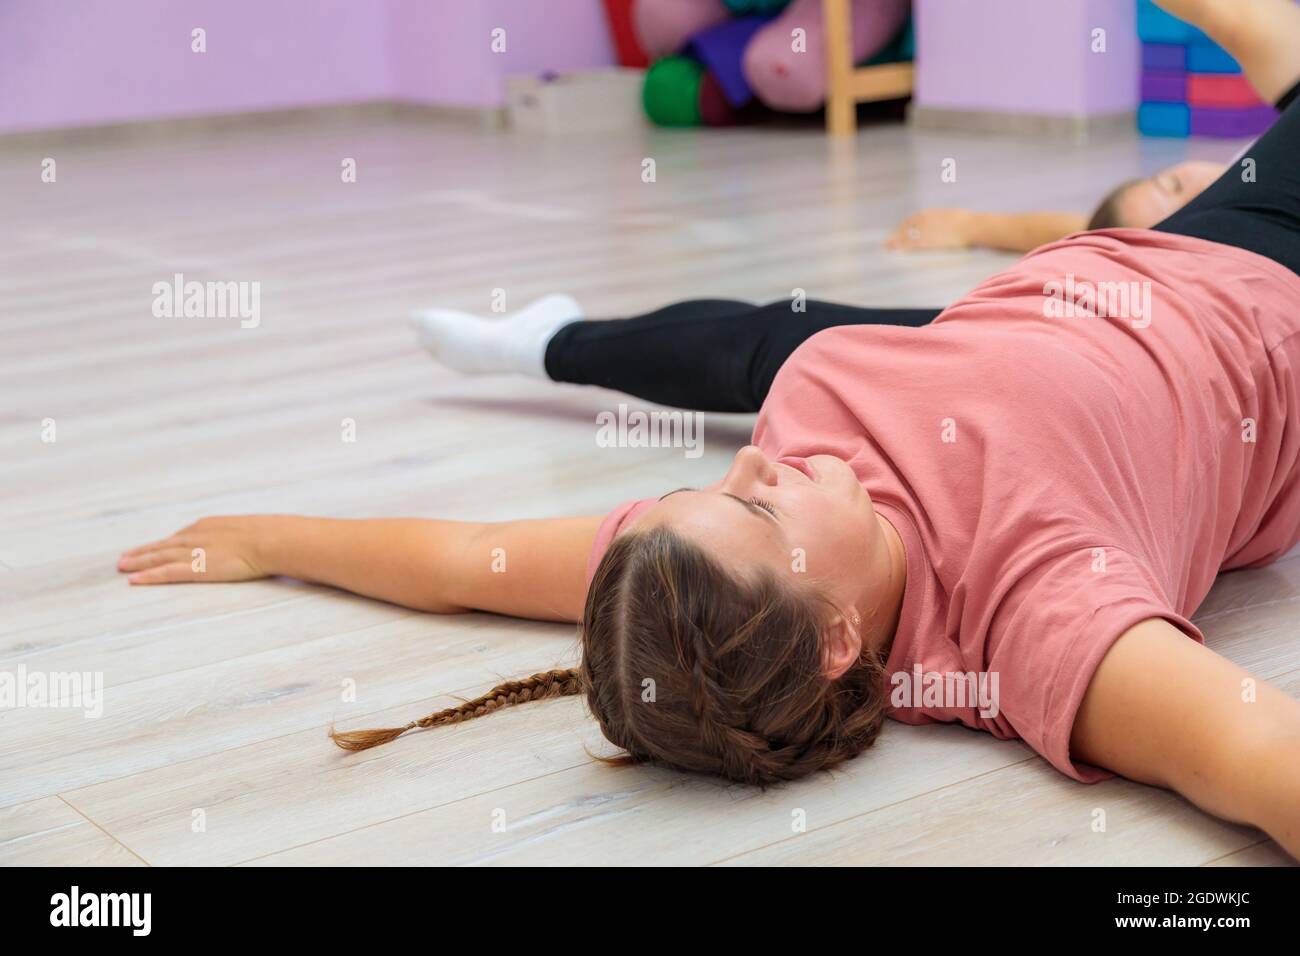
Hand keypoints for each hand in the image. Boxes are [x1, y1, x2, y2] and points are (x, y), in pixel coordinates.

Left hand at [117, 516, 268, 584]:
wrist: (270, 540)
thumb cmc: (269, 537)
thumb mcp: (251, 531)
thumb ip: (240, 537)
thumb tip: (249, 542)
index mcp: (208, 526)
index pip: (178, 537)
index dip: (161, 544)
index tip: (149, 547)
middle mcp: (195, 536)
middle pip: (161, 546)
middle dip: (142, 552)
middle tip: (123, 558)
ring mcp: (193, 551)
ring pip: (157, 558)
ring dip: (138, 562)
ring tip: (121, 567)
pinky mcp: (195, 568)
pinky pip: (165, 573)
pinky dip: (148, 576)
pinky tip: (133, 580)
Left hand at [885, 208, 975, 251]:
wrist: (971, 226)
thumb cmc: (966, 222)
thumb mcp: (950, 216)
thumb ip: (941, 219)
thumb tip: (942, 223)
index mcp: (929, 213)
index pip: (911, 220)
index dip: (903, 227)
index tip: (898, 233)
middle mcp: (923, 220)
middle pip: (905, 228)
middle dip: (896, 235)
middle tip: (888, 242)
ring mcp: (924, 230)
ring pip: (905, 236)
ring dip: (895, 242)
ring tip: (887, 247)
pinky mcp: (927, 241)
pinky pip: (911, 244)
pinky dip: (902, 248)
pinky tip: (897, 251)